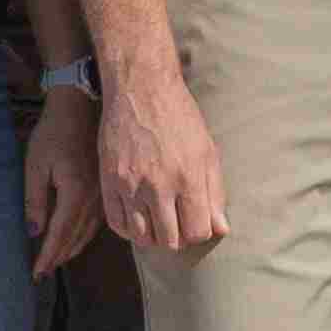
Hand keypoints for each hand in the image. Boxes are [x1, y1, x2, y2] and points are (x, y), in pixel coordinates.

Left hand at [24, 81, 106, 275]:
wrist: (81, 107)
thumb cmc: (53, 133)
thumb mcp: (36, 165)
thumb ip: (35, 200)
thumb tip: (35, 232)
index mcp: (75, 193)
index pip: (60, 234)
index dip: (47, 256)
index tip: (36, 274)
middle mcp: (94, 198)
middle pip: (76, 237)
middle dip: (59, 257)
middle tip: (43, 273)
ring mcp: (104, 194)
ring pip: (89, 232)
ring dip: (72, 249)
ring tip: (58, 261)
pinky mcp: (107, 188)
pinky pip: (99, 221)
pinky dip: (85, 235)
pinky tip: (78, 238)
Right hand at [99, 62, 231, 257]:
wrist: (141, 89)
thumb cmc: (179, 118)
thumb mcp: (207, 151)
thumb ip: (214, 192)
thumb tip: (221, 229)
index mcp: (188, 178)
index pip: (198, 232)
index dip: (200, 232)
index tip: (196, 222)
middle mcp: (159, 185)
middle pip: (170, 240)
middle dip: (178, 237)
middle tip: (178, 222)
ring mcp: (131, 185)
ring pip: (143, 238)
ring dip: (154, 236)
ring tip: (158, 221)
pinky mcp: (109, 181)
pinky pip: (117, 224)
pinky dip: (130, 229)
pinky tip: (138, 218)